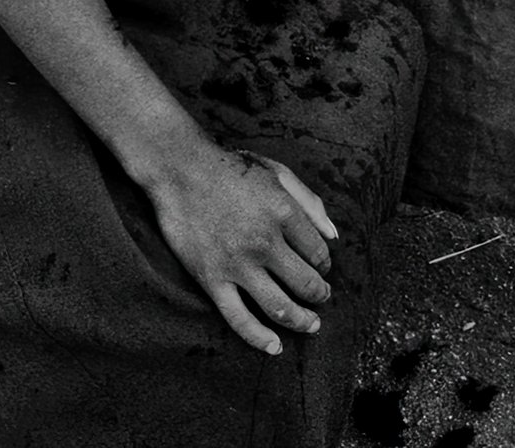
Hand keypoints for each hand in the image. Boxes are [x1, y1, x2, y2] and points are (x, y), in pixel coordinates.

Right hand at [148, 139, 337, 354]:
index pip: (318, 252)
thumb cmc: (230, 168)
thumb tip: (334, 236)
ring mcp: (237, 264)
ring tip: (310, 324)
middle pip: (305, 283)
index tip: (321, 266)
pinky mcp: (212, 279)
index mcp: (282, 211)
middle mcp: (263, 241)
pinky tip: (274, 346)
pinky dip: (259, 338)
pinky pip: (239, 319)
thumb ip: (310, 202)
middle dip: (319, 295)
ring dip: (301, 320)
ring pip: (279, 307)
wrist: (180, 168)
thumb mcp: (276, 172)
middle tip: (322, 298)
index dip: (325, 263)